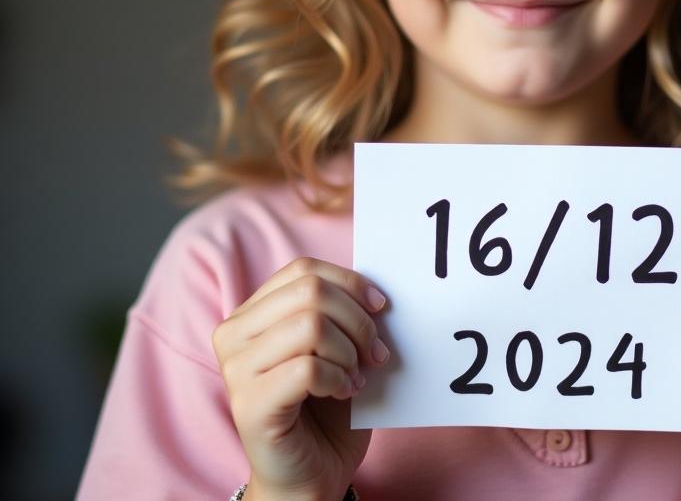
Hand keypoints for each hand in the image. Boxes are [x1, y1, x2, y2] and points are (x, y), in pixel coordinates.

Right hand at [212, 257, 390, 500]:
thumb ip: (340, 312)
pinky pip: (309, 369)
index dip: (349, 281)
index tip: (380, 306)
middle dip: (356, 319)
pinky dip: (339, 378)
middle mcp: (233, 335)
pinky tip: (343, 393)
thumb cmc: (324, 410)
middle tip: (375, 352)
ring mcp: (236, 370)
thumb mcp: (334, 347)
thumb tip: (373, 287)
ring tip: (357, 375)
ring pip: (311, 325)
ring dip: (349, 350)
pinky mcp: (250, 405)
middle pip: (310, 292)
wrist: (308, 478)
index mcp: (251, 314)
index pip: (303, 269)